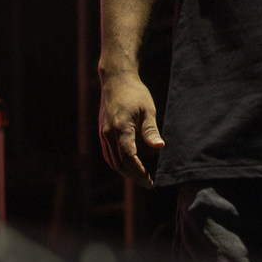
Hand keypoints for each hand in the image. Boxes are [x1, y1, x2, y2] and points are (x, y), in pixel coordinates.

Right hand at [99, 72, 163, 186]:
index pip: (129, 158)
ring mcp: (103, 134)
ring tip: (140, 177)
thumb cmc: (135, 93)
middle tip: (148, 182)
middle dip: (134, 176)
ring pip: (112, 161)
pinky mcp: (102, 132)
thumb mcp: (147, 110)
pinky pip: (108, 154)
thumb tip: (159, 147)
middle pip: (119, 163)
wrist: (116, 79)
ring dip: (125, 172)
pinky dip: (118, 163)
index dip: (139, 172)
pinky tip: (129, 165)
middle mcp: (109, 134)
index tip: (150, 181)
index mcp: (121, 128)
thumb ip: (151, 130)